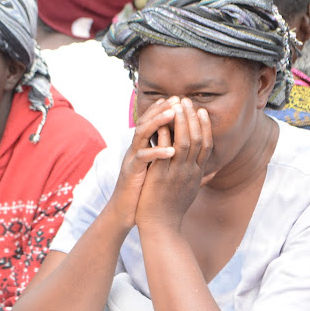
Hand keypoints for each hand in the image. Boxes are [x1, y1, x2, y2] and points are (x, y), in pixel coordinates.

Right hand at [105, 97, 178, 228]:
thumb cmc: (143, 191)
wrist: (126, 211)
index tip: (180, 100)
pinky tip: (171, 150)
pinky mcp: (131, 172)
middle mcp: (135, 148)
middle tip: (177, 99)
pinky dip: (157, 152)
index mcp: (143, 147)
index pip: (152, 122)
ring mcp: (132, 158)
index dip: (164, 109)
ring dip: (158, 122)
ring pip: (142, 134)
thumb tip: (183, 150)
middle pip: (146, 121)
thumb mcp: (156, 170)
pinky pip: (142, 158)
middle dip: (161, 109)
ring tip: (173, 114)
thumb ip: (165, 158)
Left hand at [135, 97, 211, 230]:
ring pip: (183, 142)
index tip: (200, 111)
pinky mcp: (162, 177)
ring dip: (180, 121)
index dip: (204, 126)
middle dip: (192, 118)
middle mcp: (190, 172)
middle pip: (196, 139)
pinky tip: (161, 122)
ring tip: (176, 104)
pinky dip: (165, 135)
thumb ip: (202, 178)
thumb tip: (212, 170)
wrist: (161, 227)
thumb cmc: (173, 209)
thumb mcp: (192, 191)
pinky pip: (165, 152)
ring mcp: (176, 174)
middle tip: (187, 100)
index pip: (206, 145)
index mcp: (197, 174)